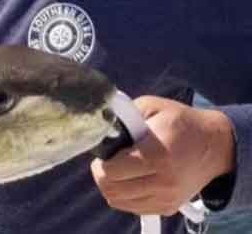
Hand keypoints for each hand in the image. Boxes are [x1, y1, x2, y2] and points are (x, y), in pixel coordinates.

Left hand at [91, 95, 234, 215]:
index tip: (103, 151)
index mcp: (156, 154)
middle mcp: (163, 181)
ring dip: (110, 185)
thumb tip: (101, 124)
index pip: (111, 171)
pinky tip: (128, 180)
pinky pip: (132, 208)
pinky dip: (124, 196)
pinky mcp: (168, 207)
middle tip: (105, 161)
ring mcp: (166, 197)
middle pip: (111, 189)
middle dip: (101, 174)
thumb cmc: (180, 123)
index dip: (100, 160)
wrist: (214, 146)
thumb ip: (124, 114)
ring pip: (118, 201)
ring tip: (116, 169)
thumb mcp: (152, 107)